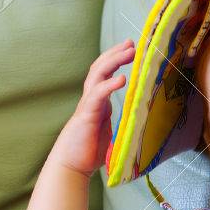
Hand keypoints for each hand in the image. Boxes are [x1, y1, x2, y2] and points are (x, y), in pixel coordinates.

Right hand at [51, 38, 134, 176]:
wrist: (70, 167)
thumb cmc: (88, 153)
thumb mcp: (109, 132)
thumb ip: (119, 122)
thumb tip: (139, 120)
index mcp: (97, 102)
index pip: (104, 74)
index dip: (115, 60)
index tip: (130, 49)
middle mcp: (91, 99)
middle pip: (100, 68)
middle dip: (116, 53)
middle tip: (132, 43)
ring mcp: (87, 105)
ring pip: (98, 75)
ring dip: (114, 61)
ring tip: (130, 51)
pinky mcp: (86, 115)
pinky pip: (97, 95)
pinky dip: (109, 85)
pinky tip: (121, 79)